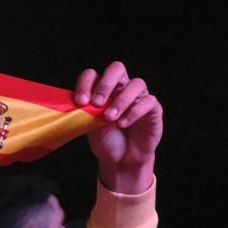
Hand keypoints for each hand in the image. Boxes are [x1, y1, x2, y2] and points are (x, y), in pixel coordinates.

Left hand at [74, 63, 161, 193]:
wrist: (121, 158)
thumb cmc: (105, 139)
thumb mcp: (89, 125)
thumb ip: (84, 112)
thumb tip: (74, 104)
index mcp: (102, 89)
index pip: (93, 75)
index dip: (86, 84)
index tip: (80, 101)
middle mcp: (121, 88)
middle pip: (117, 69)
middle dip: (105, 84)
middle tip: (97, 103)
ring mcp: (139, 96)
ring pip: (136, 84)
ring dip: (120, 100)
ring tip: (109, 118)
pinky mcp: (153, 108)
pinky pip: (148, 101)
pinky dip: (134, 111)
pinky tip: (123, 123)